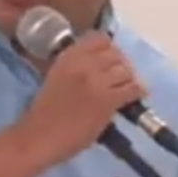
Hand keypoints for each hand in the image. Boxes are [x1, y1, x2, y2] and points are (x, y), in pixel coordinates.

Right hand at [16, 32, 145, 164]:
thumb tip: (98, 68)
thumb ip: (75, 68)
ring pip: (126, 71)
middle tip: (121, 77)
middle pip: (116, 54)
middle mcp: (84, 64)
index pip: (100, 39)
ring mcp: (97, 81)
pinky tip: (136, 97)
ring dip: (130, 79)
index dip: (110, 50)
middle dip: (122, 65)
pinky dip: (138, 92)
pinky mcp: (107, 100)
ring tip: (127, 88)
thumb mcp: (55, 78)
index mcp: (68, 56)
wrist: (39, 137)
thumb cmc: (43, 112)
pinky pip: (132, 89)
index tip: (111, 60)